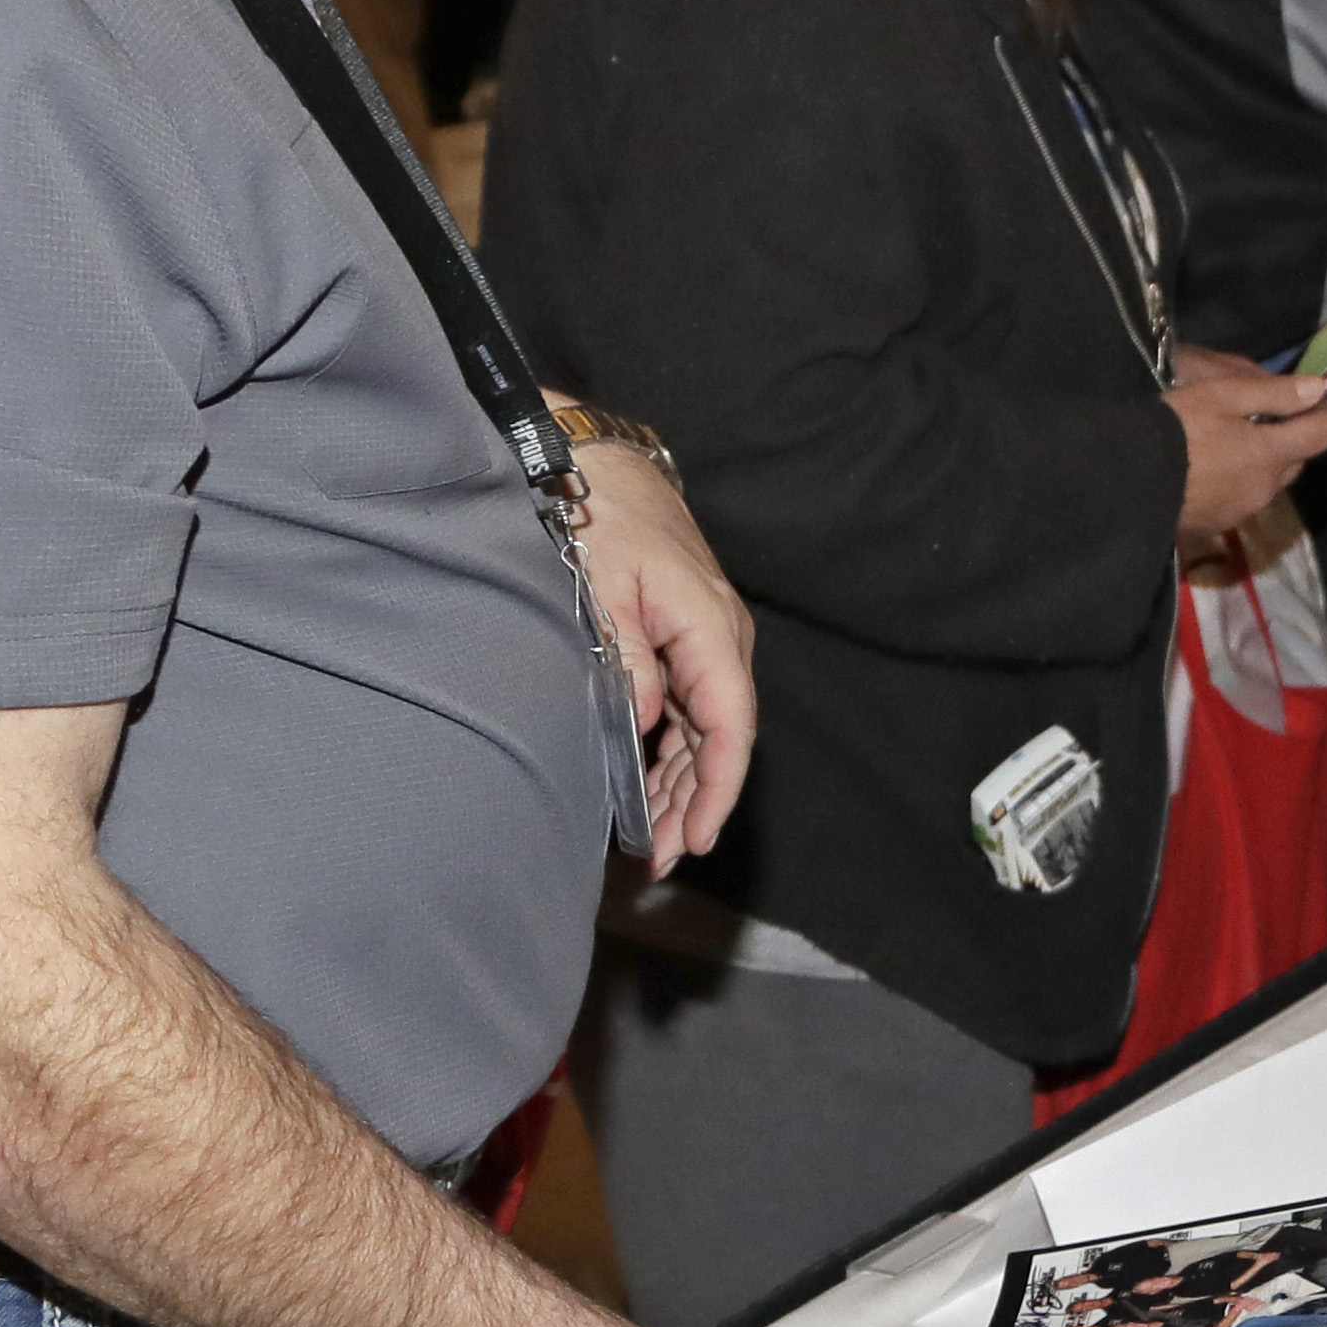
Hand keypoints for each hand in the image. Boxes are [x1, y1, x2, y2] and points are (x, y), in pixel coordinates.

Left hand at [570, 440, 754, 873]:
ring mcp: (705, 639)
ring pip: (706, 730)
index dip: (718, 787)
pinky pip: (690, 709)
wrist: (595, 466)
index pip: (730, 723)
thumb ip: (626, 656)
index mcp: (709, 624)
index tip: (698, 837)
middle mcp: (720, 637)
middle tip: (661, 860)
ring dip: (685, 786)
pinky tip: (652, 788)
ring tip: (656, 840)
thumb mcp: (600, 585)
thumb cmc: (597, 518)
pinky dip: (673, 754)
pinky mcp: (684, 640)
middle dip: (697, 803)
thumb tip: (646, 722)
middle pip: (721, 737)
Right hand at [1166, 344, 1326, 545]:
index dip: (1321, 411)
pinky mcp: (1215, 524)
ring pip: (1267, 481)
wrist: (1127, 479)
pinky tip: (1207, 468)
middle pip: (1296, 459)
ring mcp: (1241, 511)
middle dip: (1289, 435)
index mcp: (1272, 454)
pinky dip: (1235, 480)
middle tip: (1260, 413)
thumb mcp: (1222, 396)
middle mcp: (1265, 488)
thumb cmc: (1176, 428)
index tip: (1307, 396)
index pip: (1323, 434)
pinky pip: (1240, 498)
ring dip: (1261, 461)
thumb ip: (1274, 393)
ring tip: (1228, 439)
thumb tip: (1319, 388)